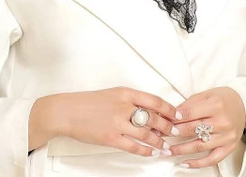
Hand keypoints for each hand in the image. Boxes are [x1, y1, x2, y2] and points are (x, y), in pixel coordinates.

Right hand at [41, 87, 180, 156]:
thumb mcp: (112, 94)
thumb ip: (130, 100)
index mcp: (125, 93)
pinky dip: (146, 151)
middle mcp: (124, 106)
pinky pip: (134, 146)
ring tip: (166, 146)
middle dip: (167, 126)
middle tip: (175, 132)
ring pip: (146, 134)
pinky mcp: (111, 138)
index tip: (178, 114)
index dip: (169, 109)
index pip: (154, 100)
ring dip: (159, 141)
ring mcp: (117, 123)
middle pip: (154, 117)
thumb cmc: (89, 102)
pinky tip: (151, 153)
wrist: (67, 111)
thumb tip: (148, 110)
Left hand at [168, 87, 245, 168]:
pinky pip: (212, 159)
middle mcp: (222, 122)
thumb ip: (189, 104)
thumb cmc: (223, 98)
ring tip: (166, 150)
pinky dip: (197, 163)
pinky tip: (184, 163)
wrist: (245, 105)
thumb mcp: (206, 94)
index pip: (189, 113)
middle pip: (193, 130)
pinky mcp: (229, 147)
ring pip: (199, 146)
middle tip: (160, 135)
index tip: (161, 122)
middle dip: (174, 133)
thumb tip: (172, 115)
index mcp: (215, 105)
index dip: (174, 119)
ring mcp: (226, 137)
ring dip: (180, 150)